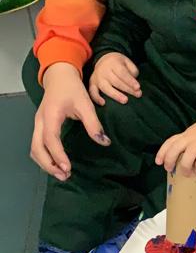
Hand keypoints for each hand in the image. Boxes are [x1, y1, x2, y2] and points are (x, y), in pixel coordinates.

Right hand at [31, 62, 109, 180]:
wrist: (59, 77)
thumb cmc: (72, 88)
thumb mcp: (86, 104)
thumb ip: (94, 124)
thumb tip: (104, 142)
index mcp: (50, 115)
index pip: (50, 139)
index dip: (58, 155)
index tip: (67, 168)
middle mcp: (40, 121)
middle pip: (37, 148)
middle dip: (49, 164)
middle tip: (65, 176)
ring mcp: (37, 124)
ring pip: (35, 149)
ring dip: (46, 163)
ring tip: (62, 173)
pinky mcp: (39, 127)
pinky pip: (37, 146)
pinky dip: (45, 158)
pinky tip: (57, 164)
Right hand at [89, 52, 141, 105]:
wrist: (103, 59)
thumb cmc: (118, 63)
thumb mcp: (126, 61)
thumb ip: (132, 70)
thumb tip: (134, 82)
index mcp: (113, 63)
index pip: (122, 73)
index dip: (130, 81)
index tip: (138, 87)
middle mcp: (104, 70)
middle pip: (116, 81)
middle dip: (127, 89)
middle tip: (137, 95)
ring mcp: (97, 78)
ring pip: (105, 87)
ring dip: (115, 95)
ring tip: (125, 101)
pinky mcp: (92, 84)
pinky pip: (92, 92)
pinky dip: (96, 98)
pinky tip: (103, 104)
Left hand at [155, 117, 195, 174]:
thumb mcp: (194, 133)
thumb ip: (187, 142)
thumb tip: (180, 158)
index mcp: (186, 135)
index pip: (170, 142)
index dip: (162, 152)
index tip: (158, 162)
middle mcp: (191, 138)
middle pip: (175, 149)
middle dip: (170, 160)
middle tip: (170, 170)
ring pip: (188, 156)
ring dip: (185, 167)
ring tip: (188, 174)